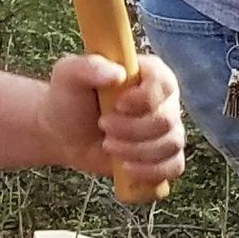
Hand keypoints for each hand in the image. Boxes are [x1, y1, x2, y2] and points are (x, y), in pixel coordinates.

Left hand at [39, 50, 184, 193]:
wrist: (63, 133)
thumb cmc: (69, 99)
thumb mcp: (69, 74)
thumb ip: (88, 66)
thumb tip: (117, 74)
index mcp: (148, 73)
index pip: (164, 83)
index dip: (144, 99)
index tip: (117, 105)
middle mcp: (164, 99)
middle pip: (167, 120)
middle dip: (132, 130)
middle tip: (103, 126)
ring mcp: (167, 129)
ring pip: (170, 144)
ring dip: (136, 151)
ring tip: (107, 145)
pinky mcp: (163, 155)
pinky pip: (175, 166)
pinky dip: (151, 171)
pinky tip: (126, 168)